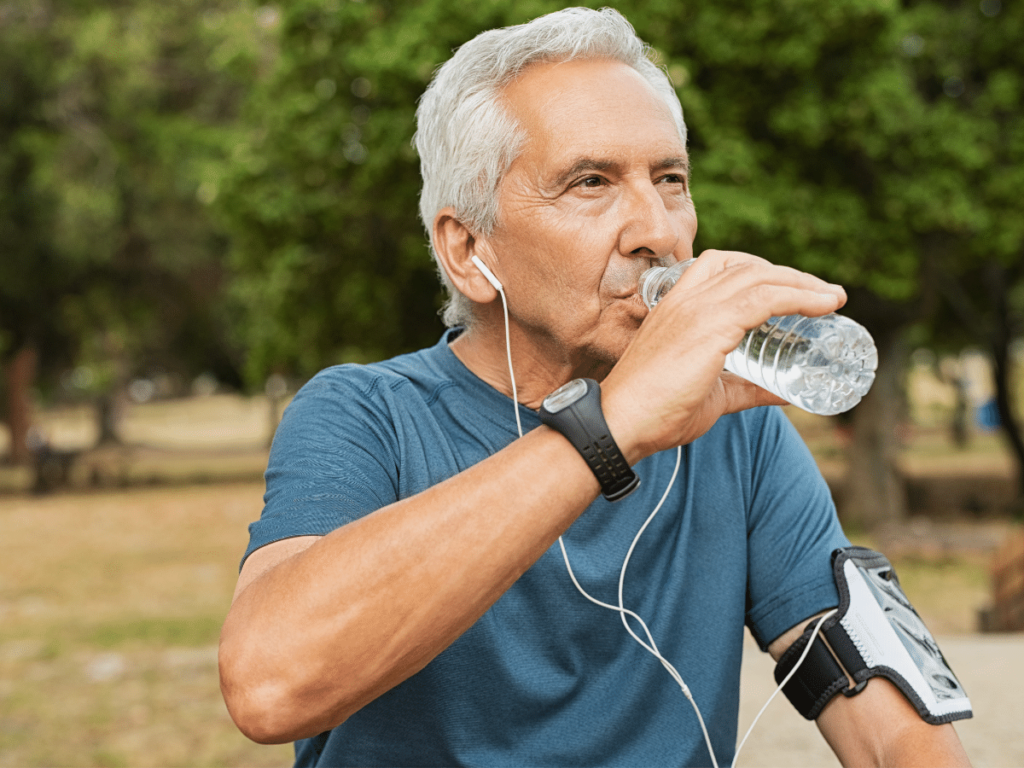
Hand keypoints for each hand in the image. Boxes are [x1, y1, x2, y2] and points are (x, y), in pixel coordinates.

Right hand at [601, 250, 845, 461]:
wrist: (622, 423)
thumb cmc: (657, 412)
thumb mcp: (712, 395)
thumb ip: (748, 389)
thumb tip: (789, 394)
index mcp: (676, 305)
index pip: (721, 265)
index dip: (761, 269)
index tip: (792, 287)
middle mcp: (686, 299)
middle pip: (748, 266)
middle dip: (791, 275)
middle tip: (823, 294)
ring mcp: (697, 309)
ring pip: (761, 277)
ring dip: (802, 283)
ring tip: (832, 298)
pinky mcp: (710, 327)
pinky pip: (764, 299)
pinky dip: (798, 297)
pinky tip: (823, 305)